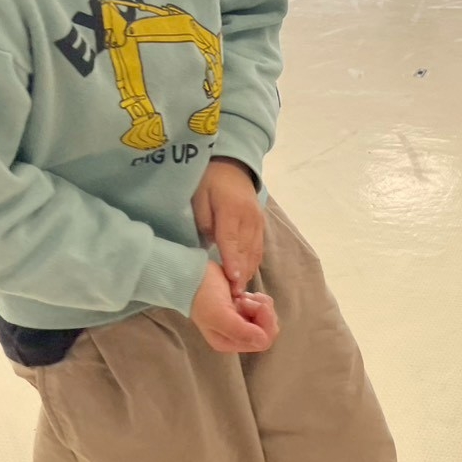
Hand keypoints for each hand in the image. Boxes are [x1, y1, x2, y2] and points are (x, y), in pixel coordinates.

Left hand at [192, 157, 262, 293]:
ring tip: (240, 292)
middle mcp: (249, 218)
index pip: (231, 240)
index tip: (233, 280)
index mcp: (231, 209)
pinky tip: (246, 275)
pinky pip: (258, 248)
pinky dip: (253, 263)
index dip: (232, 262)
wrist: (231, 165)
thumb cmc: (209, 181)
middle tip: (235, 296)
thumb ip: (204, 222)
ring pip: (254, 252)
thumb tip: (209, 246)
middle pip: (245, 250)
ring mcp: (258, 222)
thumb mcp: (199, 197)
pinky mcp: (261, 225)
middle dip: (241, 274)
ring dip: (248, 272)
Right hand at [192, 261, 278, 353]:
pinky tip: (244, 295)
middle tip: (245, 300)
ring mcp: (240, 323)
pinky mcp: (243, 311)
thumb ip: (240, 331)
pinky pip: (263, 308)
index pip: (263, 341)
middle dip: (263, 313)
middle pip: (268, 330)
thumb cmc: (204, 295)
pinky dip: (259, 299)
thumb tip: (262, 341)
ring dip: (260, 304)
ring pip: (267, 318)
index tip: (255, 306)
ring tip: (242, 297)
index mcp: (228, 342)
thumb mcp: (219, 314)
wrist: (194, 275)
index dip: (266, 323)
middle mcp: (235, 336)